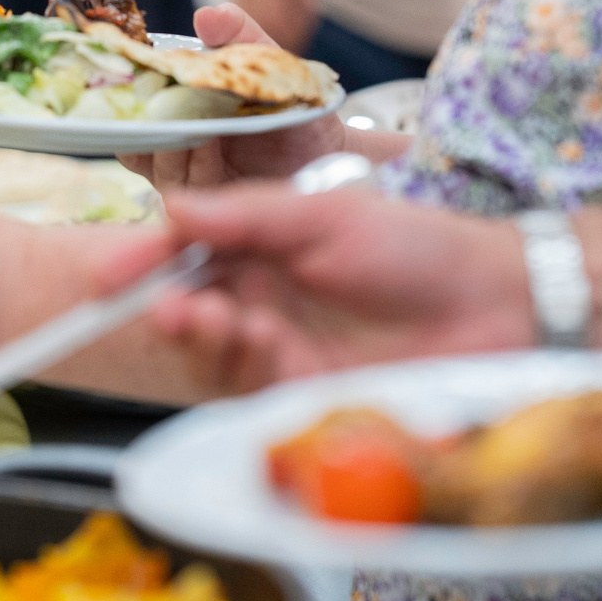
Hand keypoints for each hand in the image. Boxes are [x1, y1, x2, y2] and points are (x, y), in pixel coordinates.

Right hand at [100, 181, 532, 393]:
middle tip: (162, 305)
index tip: (106, 277)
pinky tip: (259, 341)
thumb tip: (174, 209)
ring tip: (213, 318)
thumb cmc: (415, 245)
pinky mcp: (306, 390)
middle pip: (190, 304)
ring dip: (203, 334)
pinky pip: (254, 384)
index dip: (142, 263)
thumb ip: (247, 213)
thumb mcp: (324, 213)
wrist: (495, 304)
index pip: (185, 252)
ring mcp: (284, 345)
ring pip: (216, 347)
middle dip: (165, 306)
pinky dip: (245, 362)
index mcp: (263, 245)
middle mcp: (265, 296)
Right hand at [119, 4, 354, 190]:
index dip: (121, 93)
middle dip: (139, 128)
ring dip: (171, 150)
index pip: (128, 103)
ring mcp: (189, 176)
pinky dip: (195, 170)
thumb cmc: (290, 102)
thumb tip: (207, 14)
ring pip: (156, 170)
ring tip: (199, 128)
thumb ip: (239, 35)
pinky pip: (188, 194)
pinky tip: (212, 148)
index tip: (130, 76)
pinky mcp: (211, 204)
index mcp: (175, 105)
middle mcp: (173, 143)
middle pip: (131, 143)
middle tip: (158, 108)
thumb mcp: (266, 61)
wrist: (326, 148)